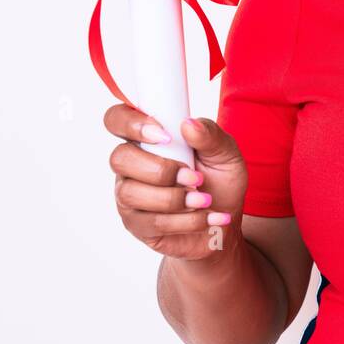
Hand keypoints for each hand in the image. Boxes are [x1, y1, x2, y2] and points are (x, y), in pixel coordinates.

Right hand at [105, 104, 248, 261]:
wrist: (224, 221)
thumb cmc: (220, 181)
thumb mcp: (225, 153)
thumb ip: (210, 135)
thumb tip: (188, 124)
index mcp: (148, 139)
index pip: (117, 119)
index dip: (131, 123)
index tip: (165, 136)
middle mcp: (132, 165)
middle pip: (119, 158)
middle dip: (161, 170)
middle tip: (194, 177)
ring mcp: (130, 195)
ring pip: (131, 193)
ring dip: (175, 198)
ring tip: (204, 200)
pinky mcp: (137, 224)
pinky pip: (151, 222)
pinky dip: (186, 221)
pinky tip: (206, 218)